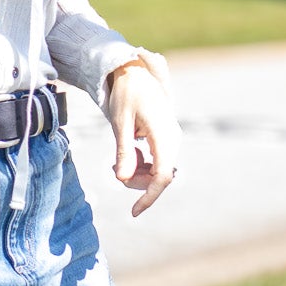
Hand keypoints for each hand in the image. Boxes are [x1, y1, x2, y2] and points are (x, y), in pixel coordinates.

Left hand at [105, 52, 180, 217]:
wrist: (135, 73)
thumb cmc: (127, 94)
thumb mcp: (120, 123)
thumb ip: (123, 151)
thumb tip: (121, 179)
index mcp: (163, 136)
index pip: (162, 176)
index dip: (149, 196)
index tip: (134, 212)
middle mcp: (172, 139)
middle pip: (159, 177)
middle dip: (136, 182)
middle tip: (113, 169)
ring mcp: (171, 139)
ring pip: (158, 171)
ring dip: (137, 174)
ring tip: (117, 162)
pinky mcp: (165, 139)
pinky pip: (157, 162)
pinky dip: (141, 165)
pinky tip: (128, 155)